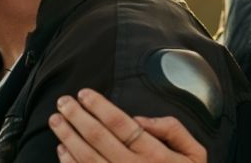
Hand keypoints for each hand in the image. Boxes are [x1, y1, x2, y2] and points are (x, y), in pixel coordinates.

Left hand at [49, 88, 206, 162]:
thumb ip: (172, 130)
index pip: (121, 124)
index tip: (84, 93)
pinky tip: (61, 150)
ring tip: (56, 121)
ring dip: (68, 137)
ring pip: (86, 158)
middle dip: (77, 117)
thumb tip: (140, 119)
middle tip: (62, 102)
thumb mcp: (195, 154)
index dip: (99, 107)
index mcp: (155, 155)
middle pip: (98, 137)